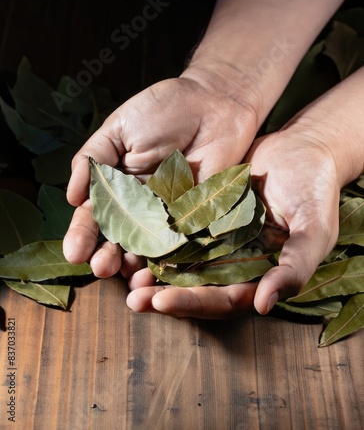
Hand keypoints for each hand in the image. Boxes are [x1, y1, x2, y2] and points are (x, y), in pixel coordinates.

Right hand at [63, 63, 260, 275]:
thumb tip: (71, 197)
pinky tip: (157, 271)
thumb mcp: (118, 129)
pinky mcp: (198, 217)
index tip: (74, 251)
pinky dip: (171, 259)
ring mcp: (169, 214)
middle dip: (107, 254)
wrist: (214, 102)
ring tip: (122, 274)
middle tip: (99, 268)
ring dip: (134, 263)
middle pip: (120, 237)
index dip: (83, 234)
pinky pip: (184, 242)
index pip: (96, 215)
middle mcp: (140, 205)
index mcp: (117, 185)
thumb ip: (93, 159)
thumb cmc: (162, 110)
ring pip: (148, 246)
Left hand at [126, 127, 339, 316]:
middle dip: (163, 294)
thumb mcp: (314, 231)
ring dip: (153, 270)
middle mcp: (234, 264)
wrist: (301, 150)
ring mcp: (217, 240)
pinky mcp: (204, 216)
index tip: (162, 300)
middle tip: (133, 297)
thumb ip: (295, 268)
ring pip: (181, 262)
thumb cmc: (314, 191)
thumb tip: (264, 305)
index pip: (224, 299)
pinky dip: (158, 237)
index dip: (194, 302)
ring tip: (124, 272)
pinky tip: (134, 238)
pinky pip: (178, 231)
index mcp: (259, 276)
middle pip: (195, 287)